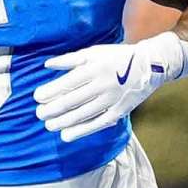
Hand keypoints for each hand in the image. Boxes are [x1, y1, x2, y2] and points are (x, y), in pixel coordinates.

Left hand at [34, 34, 181, 142]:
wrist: (150, 65)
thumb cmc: (115, 57)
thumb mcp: (92, 52)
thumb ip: (69, 60)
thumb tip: (47, 65)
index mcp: (94, 68)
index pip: (68, 83)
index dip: (51, 91)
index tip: (37, 97)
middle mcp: (103, 84)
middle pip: (74, 100)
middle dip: (54, 109)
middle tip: (39, 114)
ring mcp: (112, 99)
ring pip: (84, 114)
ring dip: (64, 122)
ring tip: (48, 126)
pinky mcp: (120, 110)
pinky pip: (99, 123)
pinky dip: (82, 130)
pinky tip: (67, 135)